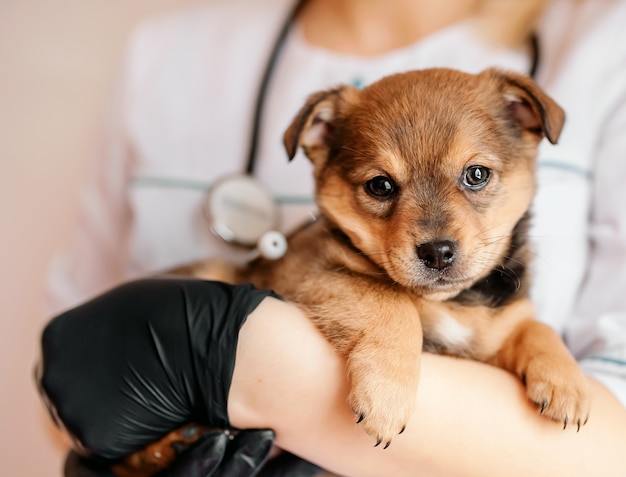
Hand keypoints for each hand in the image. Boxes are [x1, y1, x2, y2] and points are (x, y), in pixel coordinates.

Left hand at [35, 278, 277, 470]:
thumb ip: (102, 328)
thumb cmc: (178, 314)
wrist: (210, 345)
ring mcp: (69, 410)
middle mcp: (52, 374)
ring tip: (148, 396)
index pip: (66, 357)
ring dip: (112, 413)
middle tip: (136, 384)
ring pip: (84, 420)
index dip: (96, 362)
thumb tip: (103, 344)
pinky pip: (107, 442)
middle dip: (98, 390)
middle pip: (67, 391)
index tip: (121, 364)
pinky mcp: (93, 440)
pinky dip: (129, 434)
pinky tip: (153, 413)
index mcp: (57, 335)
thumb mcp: (126, 305)